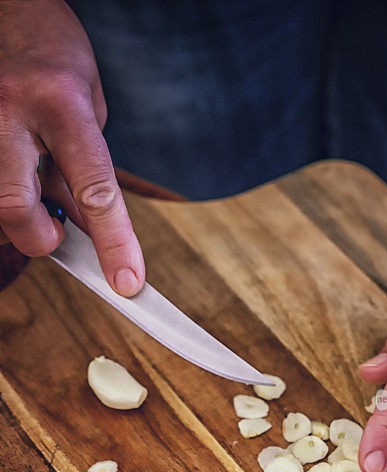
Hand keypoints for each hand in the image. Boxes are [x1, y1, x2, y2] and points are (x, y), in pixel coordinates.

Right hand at [0, 0, 143, 295]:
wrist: (1, 6)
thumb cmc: (50, 52)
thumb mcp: (87, 104)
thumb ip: (87, 167)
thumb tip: (90, 227)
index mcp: (59, 104)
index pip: (95, 190)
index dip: (115, 243)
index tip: (128, 283)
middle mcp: (9, 114)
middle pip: (15, 209)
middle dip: (39, 237)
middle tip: (54, 234)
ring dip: (19, 210)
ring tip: (32, 180)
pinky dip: (6, 188)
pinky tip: (16, 169)